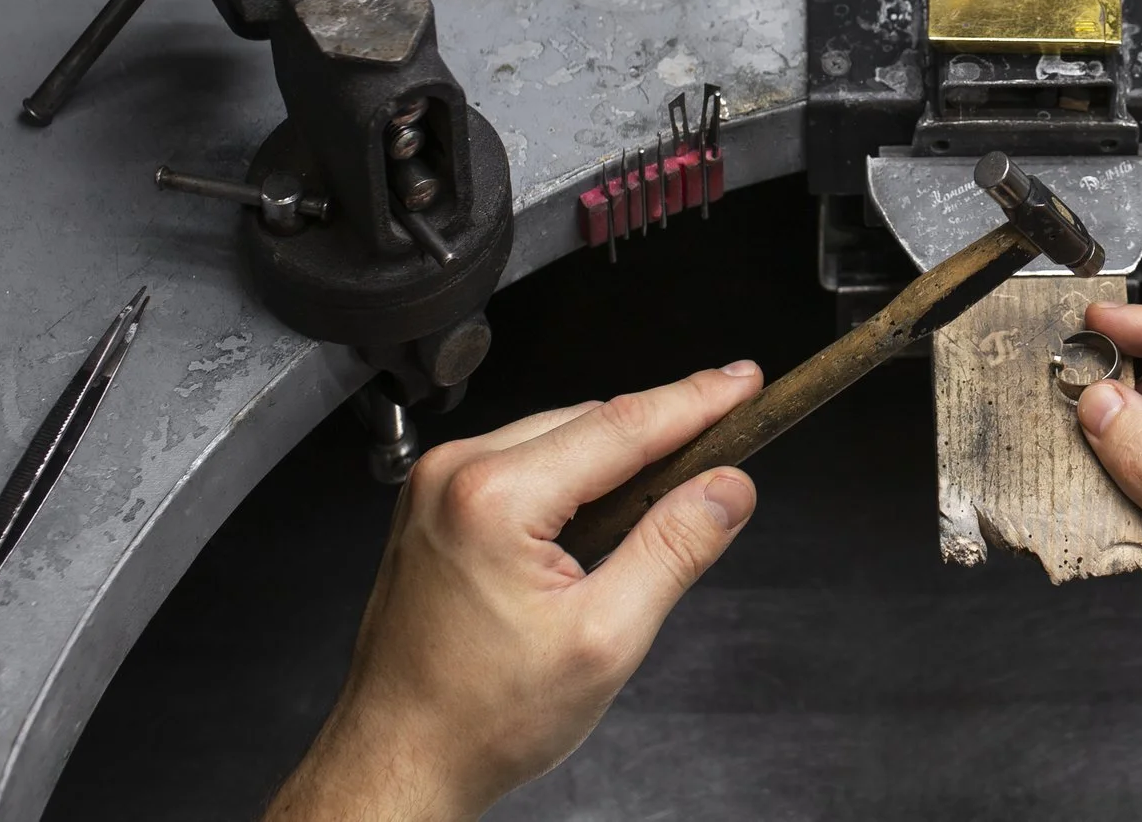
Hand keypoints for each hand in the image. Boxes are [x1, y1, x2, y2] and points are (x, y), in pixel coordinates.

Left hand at [264, 364, 764, 821]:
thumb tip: (725, 489)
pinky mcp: (432, 506)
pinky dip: (570, 479)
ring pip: (556, 439)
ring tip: (663, 502)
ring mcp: (435, 487)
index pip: (622, 425)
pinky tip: (598, 519)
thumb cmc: (481, 718)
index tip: (742, 384)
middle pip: (588, 422)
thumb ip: (674, 550)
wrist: (399, 759)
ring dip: (614, 460)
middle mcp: (454, 474)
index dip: (695, 401)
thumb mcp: (606, 638)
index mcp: (494, 497)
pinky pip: (521, 464)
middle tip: (723, 450)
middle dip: (660, 432)